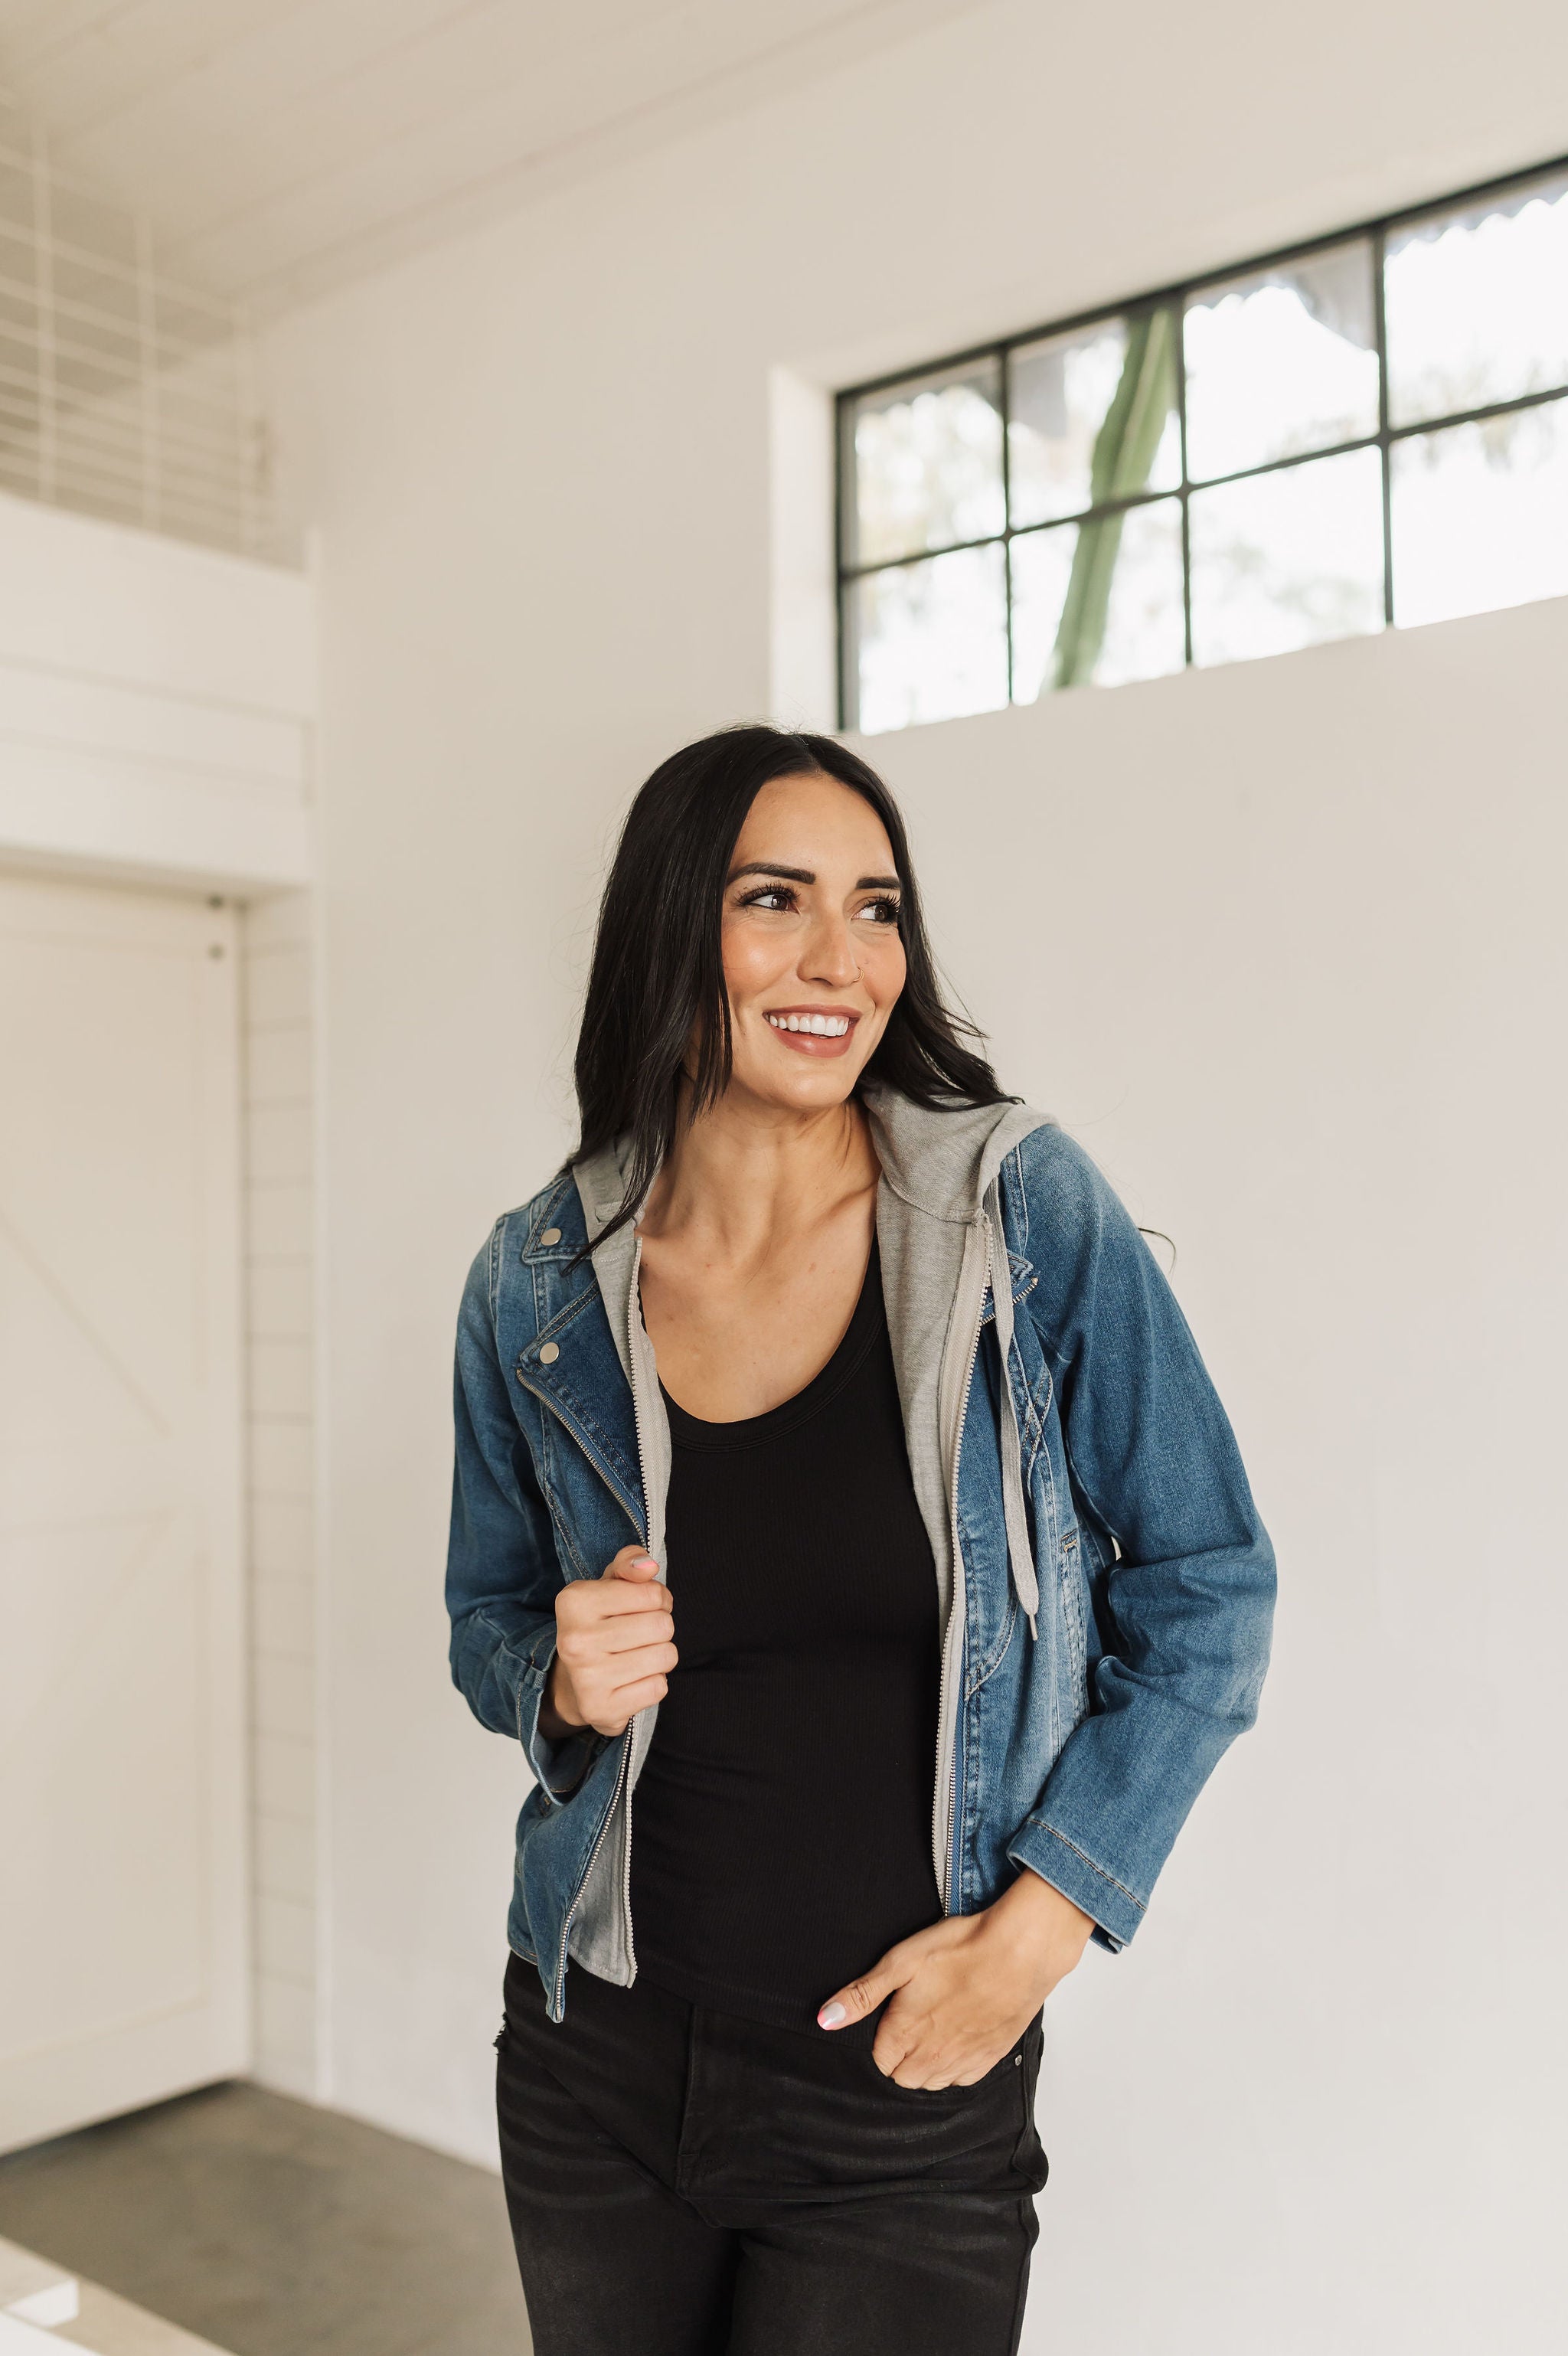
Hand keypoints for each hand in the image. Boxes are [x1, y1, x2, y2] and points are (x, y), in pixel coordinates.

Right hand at [540, 1545, 675, 1739]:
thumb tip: (649, 1565)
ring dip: (660, 1655)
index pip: (652, 1593)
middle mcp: (575, 1640)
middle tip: (640, 1634)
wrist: (573, 1683)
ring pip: (665, 1657)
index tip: (642, 1607)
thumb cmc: (600, 1623)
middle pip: (662, 1626)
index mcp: (574, 1601)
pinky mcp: (602, 1710)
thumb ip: (630, 1563)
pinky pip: (659, 1688)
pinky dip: (653, 1683)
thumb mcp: (609, 1584)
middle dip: (660, 1628)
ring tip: (636, 1656)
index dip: (658, 1599)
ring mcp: (587, 1678)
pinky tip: (632, 1680)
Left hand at [816, 1870, 1094, 2086]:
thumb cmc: (961, 1949)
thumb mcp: (901, 1962)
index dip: (879, 2039)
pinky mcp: (990, 2057)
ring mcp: (963, 2060)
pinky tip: (958, 2038)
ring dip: (925, 2065)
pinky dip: (955, 2066)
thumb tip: (825, 2020)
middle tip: (909, 2021)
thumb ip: (862, 1995)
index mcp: (905, 2034)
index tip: (888, 2017)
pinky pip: (962, 2079)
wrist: (1021, 1951)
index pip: (878, 2062)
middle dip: (898, 2057)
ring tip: (932, 2029)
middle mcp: (932, 2057)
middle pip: (902, 2077)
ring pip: (931, 2082)